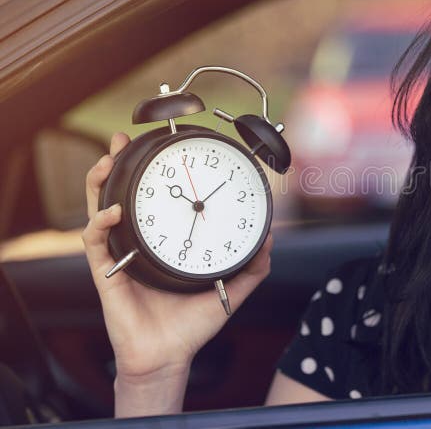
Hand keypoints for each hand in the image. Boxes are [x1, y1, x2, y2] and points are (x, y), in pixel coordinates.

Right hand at [82, 133, 271, 411]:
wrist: (168, 356)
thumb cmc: (192, 325)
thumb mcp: (230, 290)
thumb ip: (252, 267)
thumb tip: (270, 239)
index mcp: (162, 242)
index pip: (154, 200)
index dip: (152, 174)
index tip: (161, 148)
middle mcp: (137, 243)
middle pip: (119, 195)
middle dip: (117, 165)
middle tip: (122, 139)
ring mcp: (119, 256)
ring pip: (98, 210)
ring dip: (99, 182)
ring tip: (107, 160)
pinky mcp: (105, 273)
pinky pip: (94, 242)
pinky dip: (100, 223)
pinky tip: (113, 211)